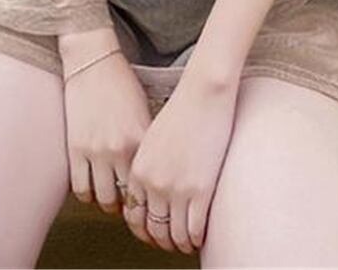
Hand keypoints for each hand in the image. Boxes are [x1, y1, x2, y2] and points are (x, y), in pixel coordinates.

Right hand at [62, 49, 153, 218]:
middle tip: (133, 210)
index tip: (151, 208)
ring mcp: (95, 151)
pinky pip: (80, 188)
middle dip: (132, 209)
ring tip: (113, 201)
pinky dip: (87, 195)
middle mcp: (119, 149)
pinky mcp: (75, 149)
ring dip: (109, 204)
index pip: (150, 185)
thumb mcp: (144, 111)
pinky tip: (92, 189)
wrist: (93, 62)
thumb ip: (146, 143)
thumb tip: (150, 172)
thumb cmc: (122, 83)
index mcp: (140, 139)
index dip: (151, 202)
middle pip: (128, 198)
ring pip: (104, 199)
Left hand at [121, 69, 238, 254]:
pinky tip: (201, 236)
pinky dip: (196, 239)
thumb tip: (153, 190)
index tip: (153, 232)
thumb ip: (148, 166)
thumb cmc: (182, 108)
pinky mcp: (201, 190)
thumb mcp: (153, 139)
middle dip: (161, 241)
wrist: (203, 92)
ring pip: (173, 234)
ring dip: (180, 243)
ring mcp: (176, 189)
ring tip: (187, 243)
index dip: (143, 229)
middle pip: (152, 229)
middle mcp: (153, 183)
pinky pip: (195, 229)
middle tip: (171, 243)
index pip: (133, 215)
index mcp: (138, 169)